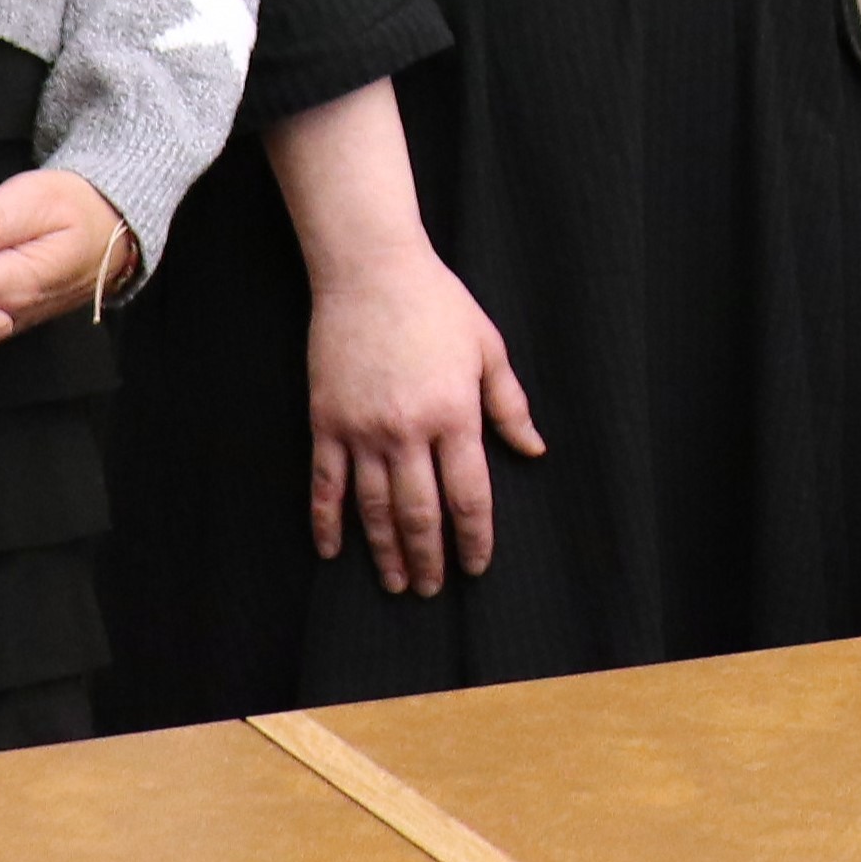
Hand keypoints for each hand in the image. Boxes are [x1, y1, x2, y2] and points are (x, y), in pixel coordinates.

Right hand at [304, 245, 541, 595]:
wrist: (370, 273)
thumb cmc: (437, 305)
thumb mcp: (487, 348)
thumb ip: (509, 405)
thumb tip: (534, 450)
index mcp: (455, 414)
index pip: (469, 494)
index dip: (474, 536)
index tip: (477, 565)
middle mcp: (409, 431)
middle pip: (420, 512)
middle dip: (429, 557)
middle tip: (433, 589)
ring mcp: (363, 430)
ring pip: (374, 508)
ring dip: (385, 551)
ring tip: (395, 583)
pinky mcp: (326, 423)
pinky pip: (326, 485)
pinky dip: (327, 522)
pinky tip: (333, 550)